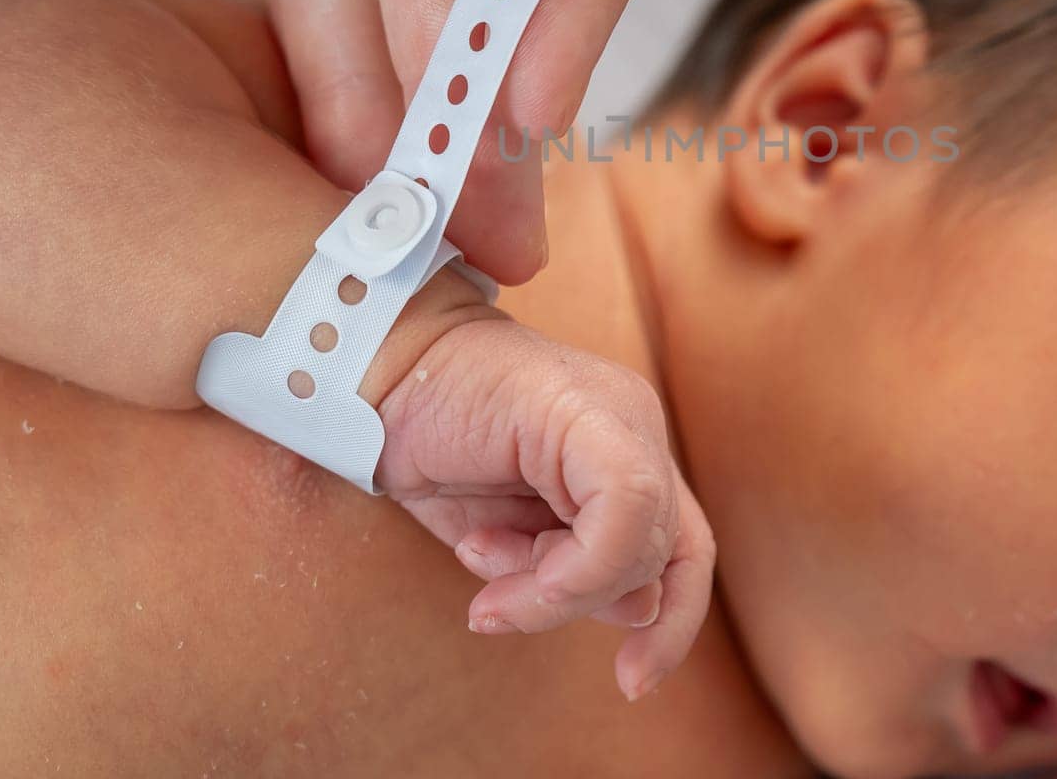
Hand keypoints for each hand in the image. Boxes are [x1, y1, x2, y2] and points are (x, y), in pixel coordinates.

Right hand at [374, 314, 713, 701]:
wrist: (373, 375)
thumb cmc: (435, 449)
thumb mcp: (508, 541)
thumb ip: (575, 573)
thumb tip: (642, 610)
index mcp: (624, 456)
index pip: (683, 552)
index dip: (672, 623)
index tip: (631, 680)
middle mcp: (635, 430)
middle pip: (662, 555)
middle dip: (580, 601)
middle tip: (498, 601)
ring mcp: (620, 413)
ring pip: (643, 540)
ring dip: (554, 586)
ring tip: (479, 560)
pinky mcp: (588, 410)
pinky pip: (623, 507)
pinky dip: (570, 563)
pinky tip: (490, 555)